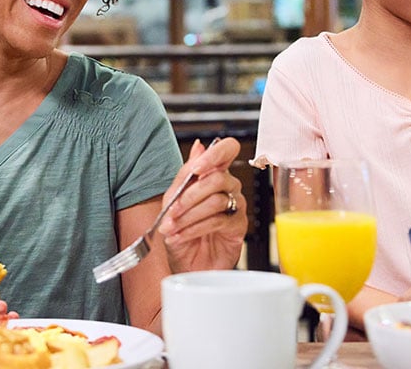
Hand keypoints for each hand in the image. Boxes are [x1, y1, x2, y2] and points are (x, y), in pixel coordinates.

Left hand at [157, 137, 247, 272]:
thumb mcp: (174, 201)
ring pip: (215, 201)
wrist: (186, 263)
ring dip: (188, 215)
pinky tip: (180, 235)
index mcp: (212, 174)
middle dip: (189, 196)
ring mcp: (236, 206)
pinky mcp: (238, 226)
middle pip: (218, 178)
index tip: (196, 169)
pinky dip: (193, 229)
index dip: (215, 154)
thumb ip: (185, 174)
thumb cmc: (182, 231)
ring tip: (172, 227)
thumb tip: (198, 146)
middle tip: (172, 211)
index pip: (227, 150)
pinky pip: (218, 221)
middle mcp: (228, 187)